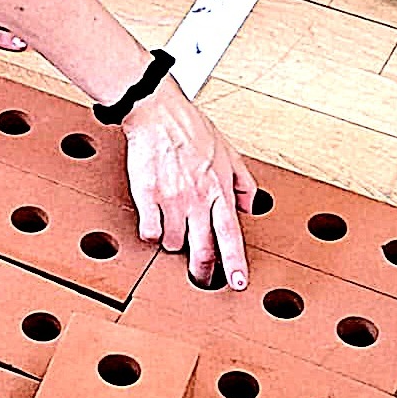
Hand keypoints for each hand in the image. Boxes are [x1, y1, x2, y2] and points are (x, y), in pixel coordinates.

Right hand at [123, 79, 256, 289]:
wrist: (158, 114)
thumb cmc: (191, 130)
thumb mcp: (229, 153)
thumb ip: (243, 182)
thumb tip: (249, 207)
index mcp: (220, 190)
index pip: (231, 236)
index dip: (235, 264)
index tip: (239, 283)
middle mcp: (198, 199)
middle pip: (203, 249)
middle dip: (203, 272)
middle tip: (201, 279)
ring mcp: (171, 200)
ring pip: (174, 244)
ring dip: (174, 244)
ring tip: (173, 231)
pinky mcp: (147, 197)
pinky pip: (150, 232)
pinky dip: (152, 234)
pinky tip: (154, 224)